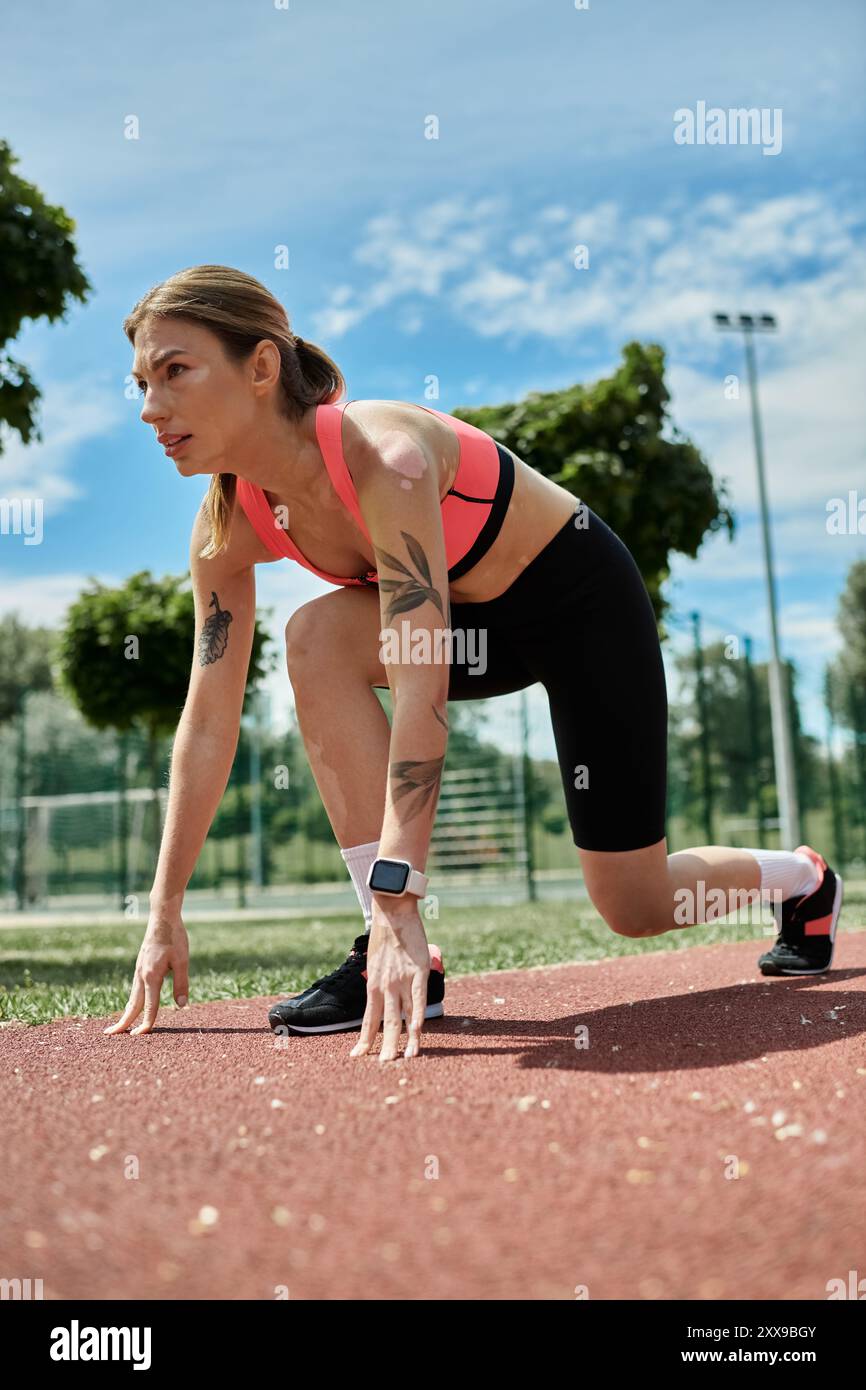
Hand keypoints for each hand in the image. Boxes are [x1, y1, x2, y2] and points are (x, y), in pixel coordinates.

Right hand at [103, 912, 189, 1035]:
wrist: (162, 917)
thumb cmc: (175, 937)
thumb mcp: (183, 960)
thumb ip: (182, 984)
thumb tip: (182, 1006)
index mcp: (151, 976)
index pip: (149, 1006)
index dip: (147, 1022)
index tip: (142, 1036)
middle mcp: (141, 975)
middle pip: (132, 1004)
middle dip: (123, 1021)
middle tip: (111, 1035)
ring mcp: (139, 970)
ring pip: (132, 996)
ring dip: (126, 1012)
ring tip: (119, 1025)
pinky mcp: (141, 965)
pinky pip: (135, 988)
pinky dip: (132, 1001)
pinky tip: (133, 1004)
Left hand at [350, 901, 428, 1061]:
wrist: (393, 912)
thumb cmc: (385, 935)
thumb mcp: (375, 962)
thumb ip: (380, 980)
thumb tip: (382, 992)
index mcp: (373, 985)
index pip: (369, 1019)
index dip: (365, 1039)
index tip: (358, 1056)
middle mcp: (385, 986)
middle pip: (384, 1023)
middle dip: (383, 1047)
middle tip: (382, 1067)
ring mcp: (401, 980)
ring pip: (403, 1015)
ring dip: (405, 1039)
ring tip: (407, 1058)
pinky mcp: (418, 972)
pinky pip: (418, 999)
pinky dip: (418, 1016)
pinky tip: (417, 1031)